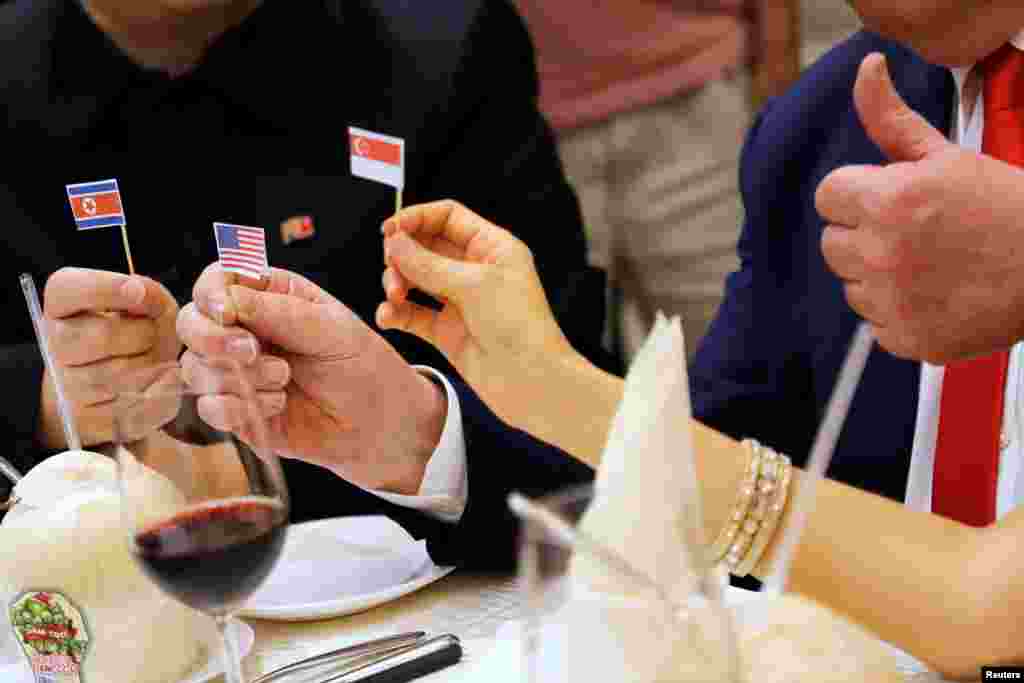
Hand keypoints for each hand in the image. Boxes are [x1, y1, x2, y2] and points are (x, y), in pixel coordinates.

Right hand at [40, 268, 179, 447]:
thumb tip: (146, 296)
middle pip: (103, 336)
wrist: (114, 383)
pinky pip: (138, 407)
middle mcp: (54, 345)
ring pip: (123, 375)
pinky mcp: (89, 421)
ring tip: (154, 359)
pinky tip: (162, 381)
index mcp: (61, 305)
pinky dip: (163, 393)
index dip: (108, 288)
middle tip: (153, 336)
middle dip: (144, 333)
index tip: (138, 292)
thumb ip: (151, 294)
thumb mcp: (144, 305)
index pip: (68, 289)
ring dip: (154, 365)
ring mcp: (66, 387)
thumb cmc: (133, 333)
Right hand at [177, 264, 446, 493]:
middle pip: (191, 322)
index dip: (211, 293)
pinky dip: (240, 408)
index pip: (217, 280)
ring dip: (238, 376)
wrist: (381, 425)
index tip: (226, 311)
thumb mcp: (333, 330)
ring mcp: (237, 372)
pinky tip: (278, 405)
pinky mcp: (238, 411)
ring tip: (284, 380)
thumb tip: (227, 299)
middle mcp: (245, 330)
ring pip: (195, 367)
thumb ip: (281, 312)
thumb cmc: (364, 366)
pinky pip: (210, 408)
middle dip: (212, 337)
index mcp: (269, 296)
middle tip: (251, 352)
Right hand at [377, 200, 575, 427]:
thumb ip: (428, 263)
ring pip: (415, 280)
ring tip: (394, 296)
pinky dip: (396, 313)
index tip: (390, 230)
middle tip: (392, 268)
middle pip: (426, 247)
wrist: (532, 381)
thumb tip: (395, 243)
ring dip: (396, 283)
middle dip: (403, 255)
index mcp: (492, 248)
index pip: (448, 218)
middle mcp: (475, 271)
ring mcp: (460, 301)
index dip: (417, 218)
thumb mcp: (474, 284)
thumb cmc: (521, 327)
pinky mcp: (447, 331)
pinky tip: (388, 316)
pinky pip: (413, 314)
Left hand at [817, 53, 1023, 362]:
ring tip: (931, 263)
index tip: (892, 199)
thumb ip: (891, 120)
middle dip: (865, 233)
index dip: (859, 194)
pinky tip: (937, 295)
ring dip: (879, 275)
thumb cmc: (1003, 206)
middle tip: (917, 231)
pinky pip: (877, 323)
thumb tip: (866, 72)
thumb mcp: (945, 154)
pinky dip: (900, 314)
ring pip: (852, 284)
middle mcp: (880, 252)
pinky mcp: (905, 339)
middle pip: (833, 242)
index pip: (829, 196)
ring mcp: (891, 301)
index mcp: (886, 201)